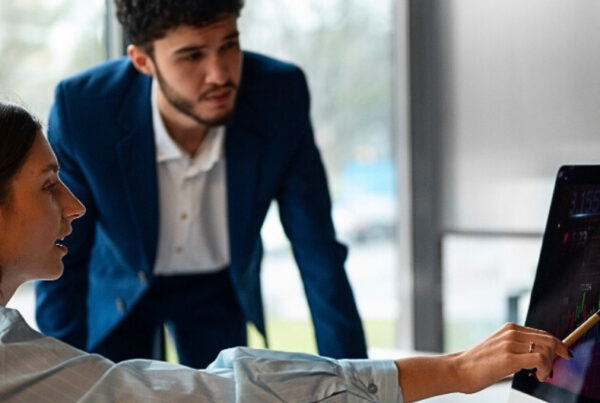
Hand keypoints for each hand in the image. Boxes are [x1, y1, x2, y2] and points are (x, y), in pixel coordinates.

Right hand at [452, 322, 570, 392]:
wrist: (459, 369)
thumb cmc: (477, 363)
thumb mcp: (498, 347)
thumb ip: (515, 346)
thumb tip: (536, 354)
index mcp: (509, 328)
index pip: (542, 333)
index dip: (557, 344)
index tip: (564, 354)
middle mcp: (511, 333)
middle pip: (548, 338)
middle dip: (559, 353)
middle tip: (554, 368)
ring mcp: (510, 344)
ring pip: (546, 348)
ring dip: (550, 364)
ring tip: (541, 375)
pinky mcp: (509, 358)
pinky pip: (540, 359)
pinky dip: (545, 369)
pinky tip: (538, 376)